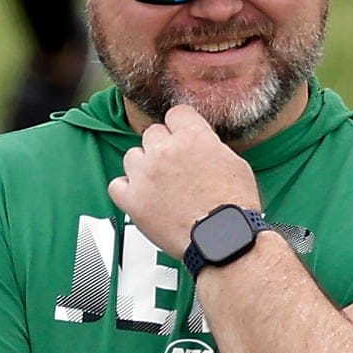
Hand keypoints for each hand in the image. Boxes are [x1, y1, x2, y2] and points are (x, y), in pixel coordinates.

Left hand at [108, 104, 260, 258]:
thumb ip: (211, 147)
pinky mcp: (133, 200)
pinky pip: (116, 185)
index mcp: (193, 137)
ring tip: (158, 183)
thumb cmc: (233, 208)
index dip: (181, 126)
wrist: (222, 239)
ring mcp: (146, 175)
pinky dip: (126, 189)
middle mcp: (165, 151)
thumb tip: (203, 145)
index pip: (176, 114)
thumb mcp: (235, 164)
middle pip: (153, 134)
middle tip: (174, 166)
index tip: (181, 135)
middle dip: (163, 147)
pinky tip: (140, 195)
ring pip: (132, 156)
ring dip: (144, 166)